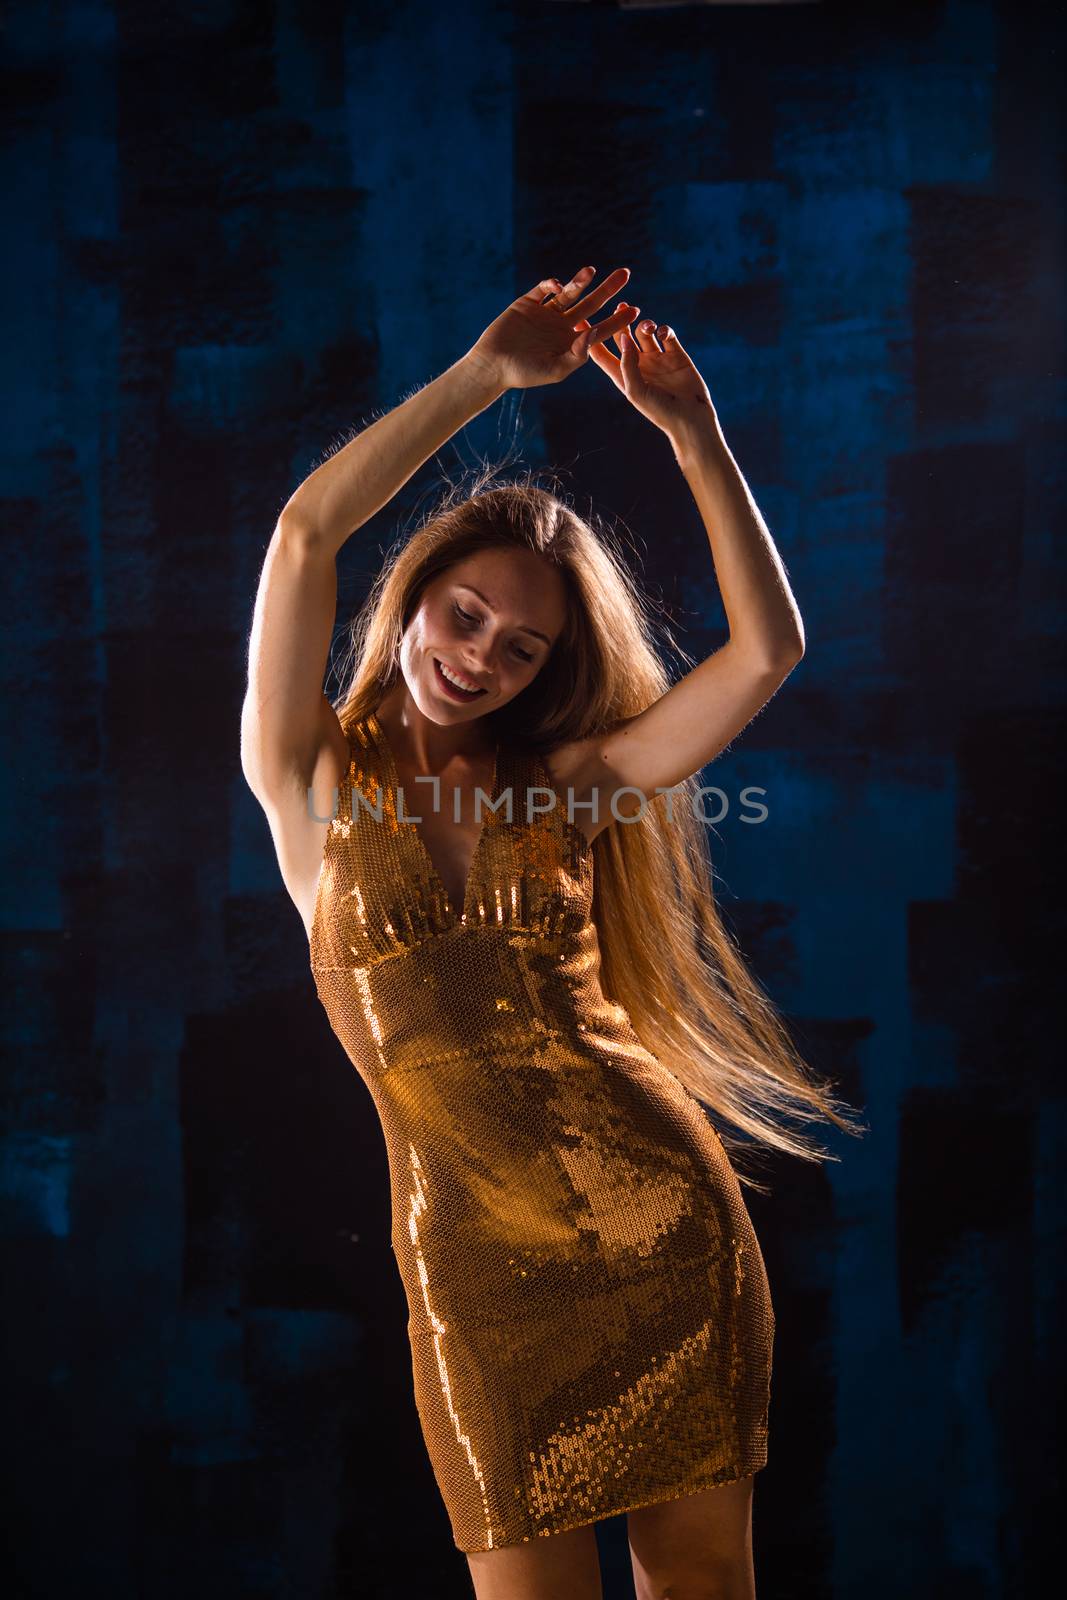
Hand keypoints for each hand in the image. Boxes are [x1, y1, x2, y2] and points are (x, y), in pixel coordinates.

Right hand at [464, 267, 639, 390]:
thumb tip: (595, 331)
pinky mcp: (527, 303)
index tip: (635, 310)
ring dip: (581, 281)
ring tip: (592, 271)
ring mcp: (545, 313)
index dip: (618, 320)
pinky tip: (558, 286)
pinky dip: (552, 284)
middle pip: (591, 304)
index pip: (600, 329)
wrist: (492, 366)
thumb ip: (578, 354)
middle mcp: (561, 326)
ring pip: (569, 293)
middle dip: (608, 290)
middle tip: (626, 274)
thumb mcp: (556, 370)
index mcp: (571, 343)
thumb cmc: (524, 374)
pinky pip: (543, 290)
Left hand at [583, 314, 716, 437]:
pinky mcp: (676, 355)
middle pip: (623, 337)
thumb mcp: (636, 391)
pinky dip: (663, 330)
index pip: (602, 354)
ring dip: (644, 325)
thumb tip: (623, 337)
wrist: (690, 419)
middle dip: (621, 322)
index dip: (591, 339)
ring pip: (645, 333)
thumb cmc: (659, 412)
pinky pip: (667, 335)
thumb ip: (627, 364)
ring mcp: (657, 359)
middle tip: (621, 306)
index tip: (581, 321)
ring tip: (646, 327)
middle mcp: (638, 365)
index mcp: (623, 376)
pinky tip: (662, 333)